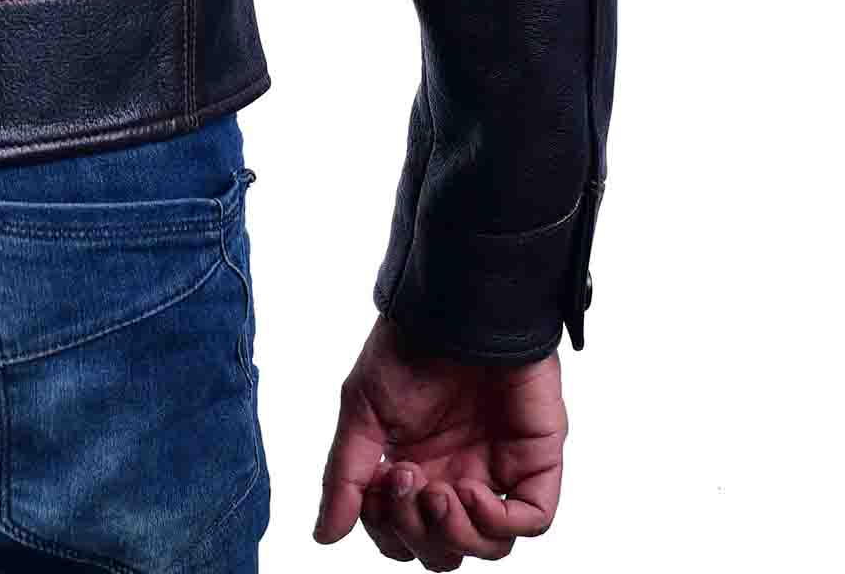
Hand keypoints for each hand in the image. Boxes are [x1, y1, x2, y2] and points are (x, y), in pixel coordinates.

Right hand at [314, 316, 565, 567]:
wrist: (452, 310)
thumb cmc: (406, 349)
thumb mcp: (362, 410)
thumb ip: (345, 476)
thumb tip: (322, 536)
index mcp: (415, 467)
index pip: (403, 536)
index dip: (389, 530)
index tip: (381, 480)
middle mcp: (456, 476)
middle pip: (444, 551)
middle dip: (420, 533)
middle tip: (411, 482)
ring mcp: (499, 472)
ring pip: (489, 547)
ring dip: (457, 535)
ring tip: (441, 492)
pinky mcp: (535, 462)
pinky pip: (531, 520)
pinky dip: (497, 522)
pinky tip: (472, 490)